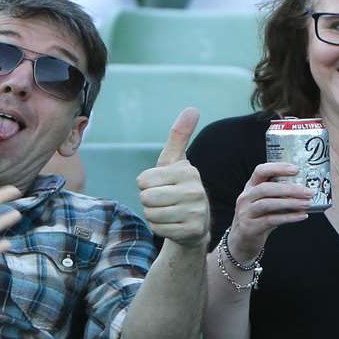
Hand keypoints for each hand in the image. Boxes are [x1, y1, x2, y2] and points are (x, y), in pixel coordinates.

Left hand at [137, 108, 209, 248]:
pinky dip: (160, 228)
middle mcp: (195, 190)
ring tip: (168, 211)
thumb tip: (192, 108)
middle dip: (148, 201)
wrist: (195, 224)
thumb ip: (179, 135)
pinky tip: (173, 224)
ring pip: (151, 214)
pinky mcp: (193, 231)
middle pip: (146, 198)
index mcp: (187, 171)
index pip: (143, 180)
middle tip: (163, 200)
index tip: (160, 185)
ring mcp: (196, 212)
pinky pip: (159, 229)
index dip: (146, 184)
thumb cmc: (179, 187)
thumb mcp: (175, 162)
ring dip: (153, 215)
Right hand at [225, 161, 311, 260]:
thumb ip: (280, 195)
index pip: (261, 171)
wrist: (242, 241)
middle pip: (266, 188)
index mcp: (251, 187)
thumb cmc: (258, 218)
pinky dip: (289, 217)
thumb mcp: (265, 202)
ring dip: (290, 203)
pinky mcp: (250, 227)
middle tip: (308, 191)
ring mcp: (246, 212)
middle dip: (289, 189)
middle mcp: (246, 197)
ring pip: (268, 204)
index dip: (278, 168)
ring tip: (307, 204)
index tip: (296, 169)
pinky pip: (271, 220)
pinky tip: (302, 216)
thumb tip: (305, 190)